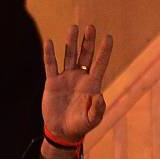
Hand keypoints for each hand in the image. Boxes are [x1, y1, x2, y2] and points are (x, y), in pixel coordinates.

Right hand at [42, 25, 112, 140]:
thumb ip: (97, 109)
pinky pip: (51, 65)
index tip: (109, 36)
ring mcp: (66, 78)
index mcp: (92, 85)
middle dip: (88, 41)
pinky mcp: (52, 82)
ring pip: (69, 55)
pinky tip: (50, 42)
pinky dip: (50, 54)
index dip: (105, 51)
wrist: (62, 131)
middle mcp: (80, 78)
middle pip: (86, 55)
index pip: (100, 64)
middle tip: (91, 27)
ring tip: (74, 27)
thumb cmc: (81, 126)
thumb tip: (99, 96)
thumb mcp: (92, 119)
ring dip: (71, 42)